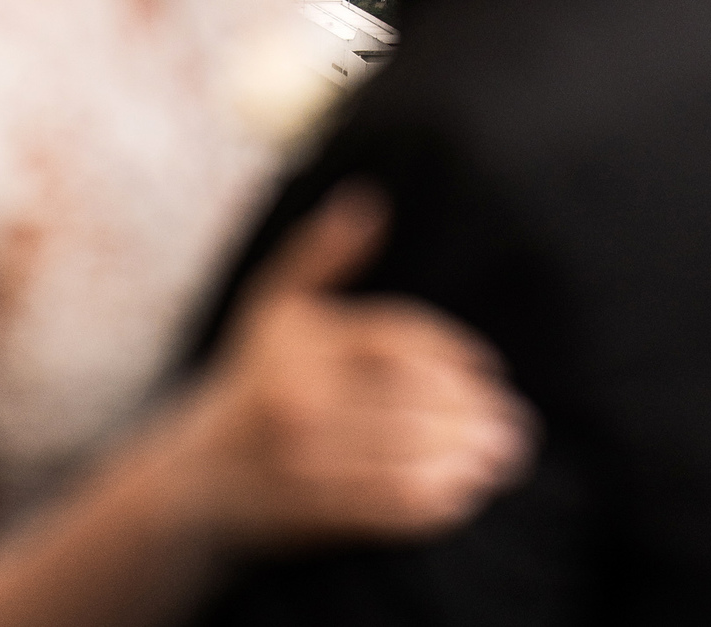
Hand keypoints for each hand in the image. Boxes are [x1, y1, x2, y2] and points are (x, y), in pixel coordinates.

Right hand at [176, 183, 537, 546]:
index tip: (491, 369)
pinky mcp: (310, 510)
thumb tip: (370, 200)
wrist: (194, 480)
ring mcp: (303, 458)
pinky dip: (436, 502)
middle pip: (410, 400)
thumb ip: (322, 252)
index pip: (398, 342)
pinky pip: (388, 506)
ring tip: (505, 457)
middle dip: (472, 411)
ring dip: (465, 457)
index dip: (453, 354)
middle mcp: (299, 396)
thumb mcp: (274, 303)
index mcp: (300, 342)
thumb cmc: (250, 378)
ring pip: (406, 454)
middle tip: (516, 421)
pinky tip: (467, 493)